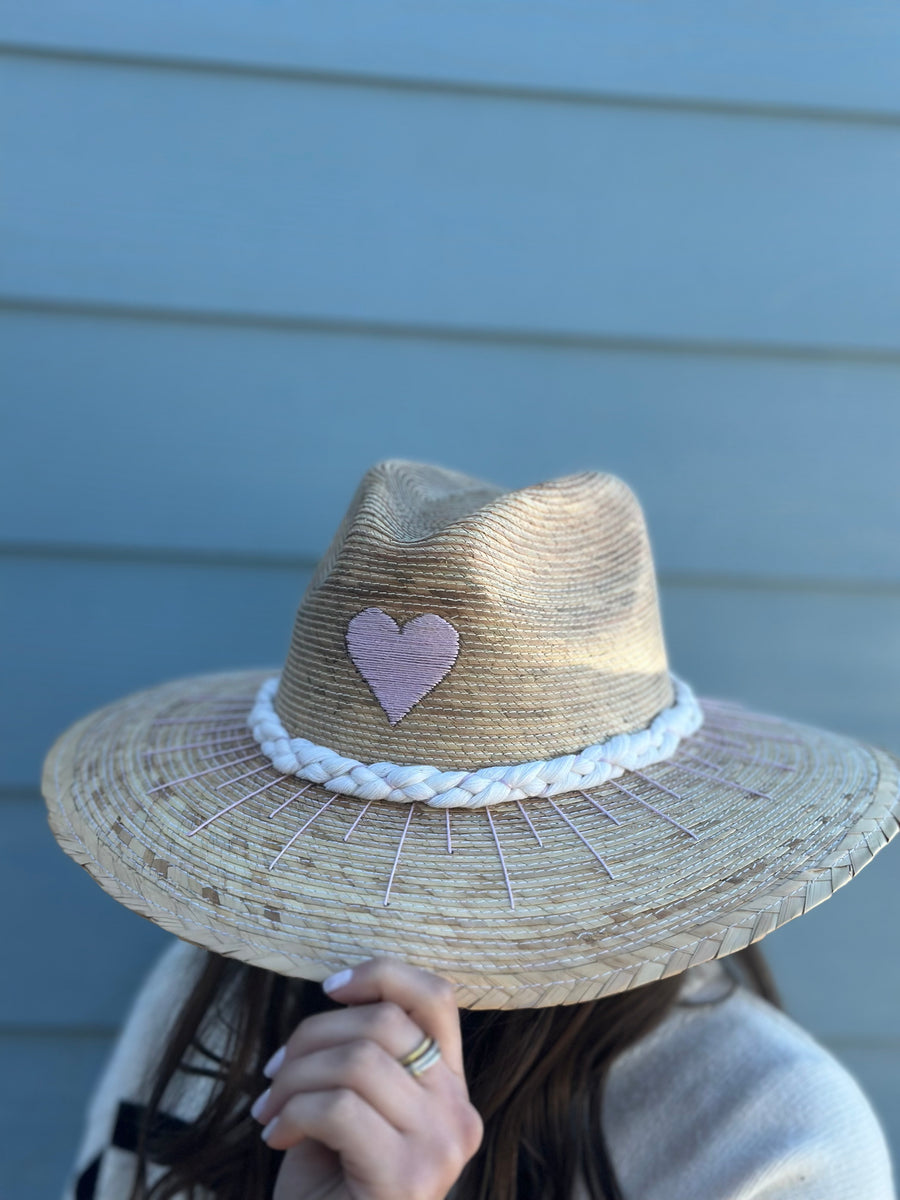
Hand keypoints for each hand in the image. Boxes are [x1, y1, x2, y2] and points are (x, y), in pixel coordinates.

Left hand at [251, 956, 483, 1199]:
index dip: (381, 974)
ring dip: (294, 1078)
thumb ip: (366, 1056)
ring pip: (356, 1061)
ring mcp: (440, 1149)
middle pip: (384, 1023)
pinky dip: (292, 1114)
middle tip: (272, 1075)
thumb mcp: (355, 1109)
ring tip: (269, 1109)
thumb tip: (340, 992)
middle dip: (311, 1035)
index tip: (329, 987)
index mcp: (452, 1090)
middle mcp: (459, 1115)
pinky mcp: (407, 1179)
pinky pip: (337, 1108)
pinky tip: (277, 1138)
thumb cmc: (332, 1189)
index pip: (437, 997)